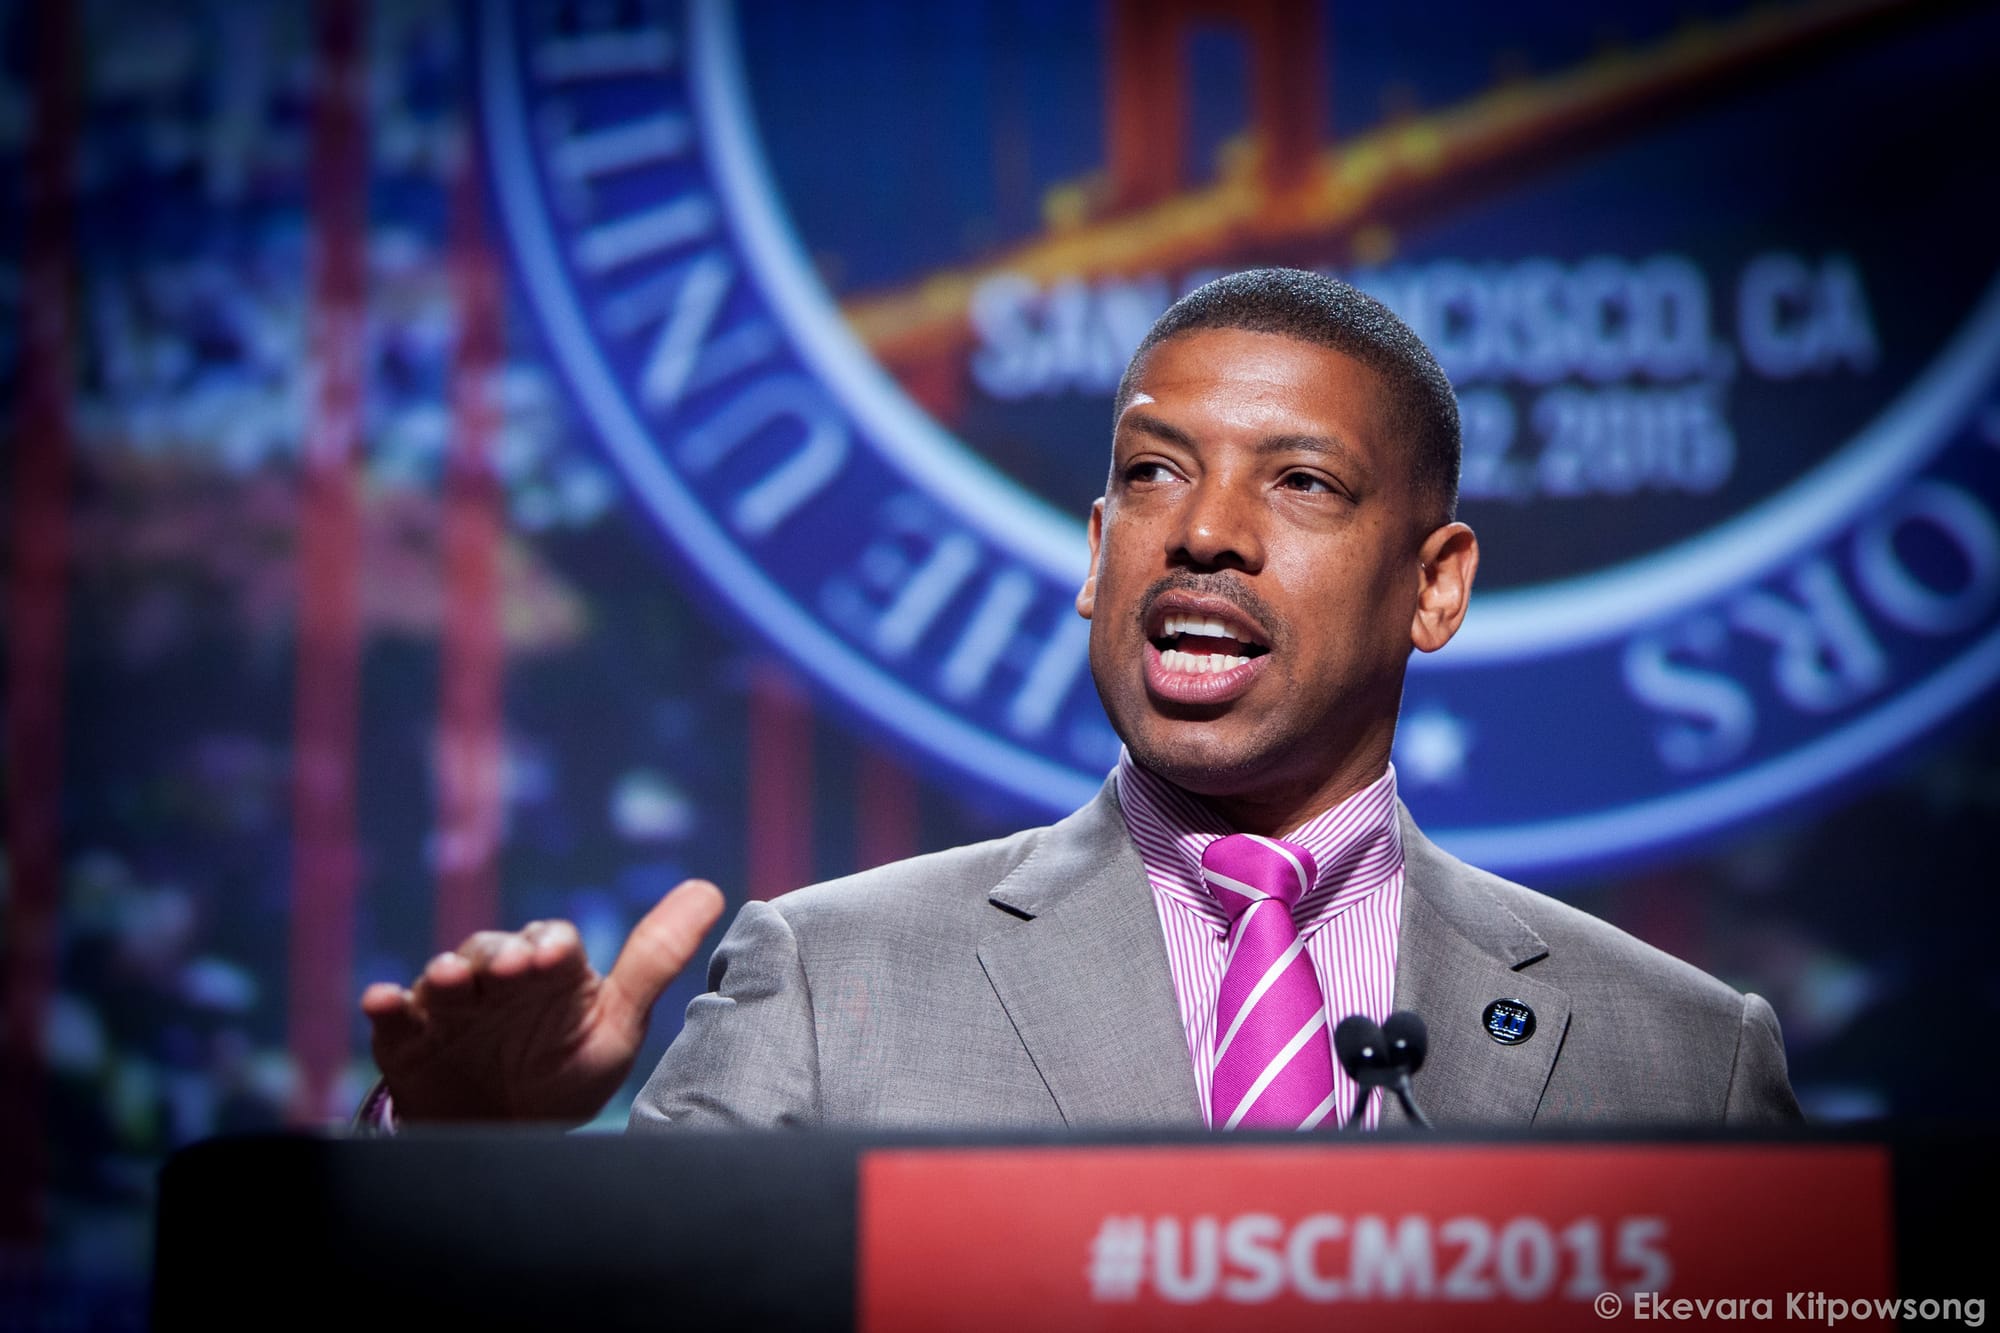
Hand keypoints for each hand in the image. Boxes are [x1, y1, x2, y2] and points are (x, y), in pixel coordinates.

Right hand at [359, 879, 725, 1123]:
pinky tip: (382, 1002)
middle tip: (507, 969)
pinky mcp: (405, 1038)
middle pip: (492, 950)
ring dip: (444, 974)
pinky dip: (384, 1006)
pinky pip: (389, 1016)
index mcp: (550, 972)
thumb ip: (655, 960)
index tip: (553, 957)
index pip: (552, 943)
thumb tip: (711, 889)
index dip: (551, 945)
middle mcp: (497, 980)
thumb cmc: (567, 1071)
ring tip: (449, 982)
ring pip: (443, 976)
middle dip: (497, 956)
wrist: (505, 1135)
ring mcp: (448, 1007)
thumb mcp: (616, 1024)